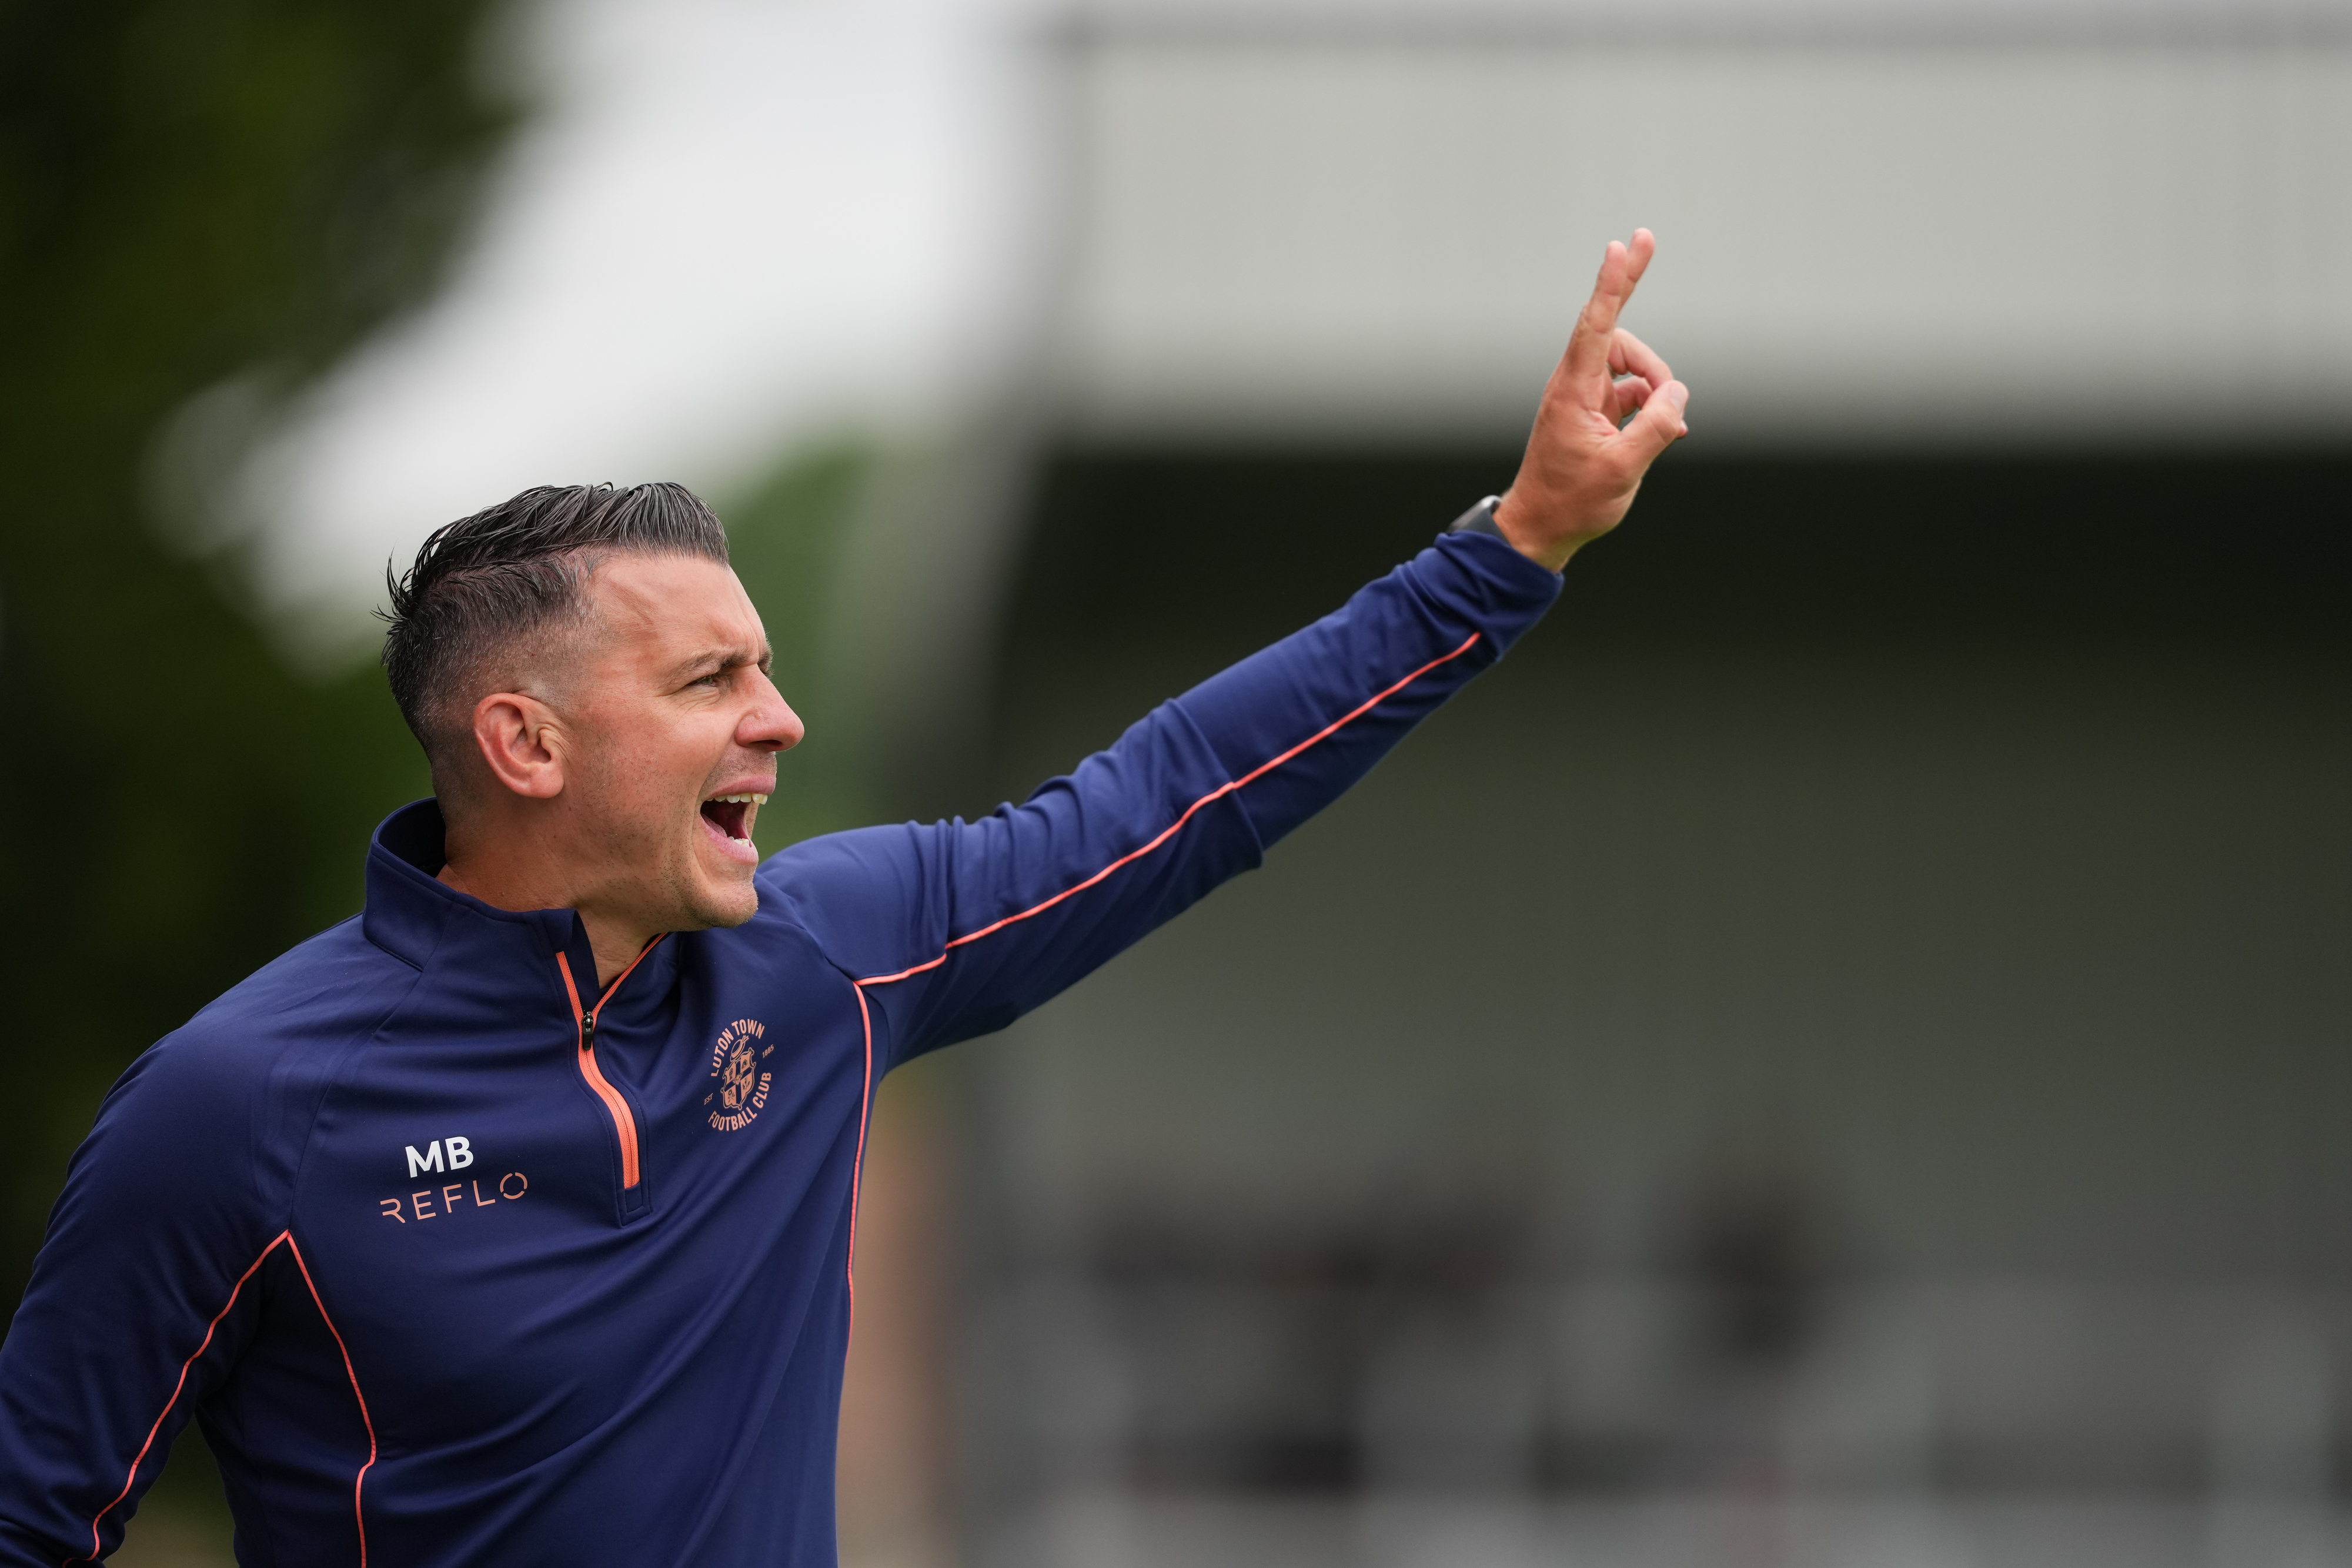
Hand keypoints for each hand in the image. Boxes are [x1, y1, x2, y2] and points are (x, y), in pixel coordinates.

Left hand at [1491, 229, 1687, 571]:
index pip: (1596, 326)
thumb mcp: (1623, 470)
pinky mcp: (1596, 413)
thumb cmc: (1573, 503)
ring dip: (1657, 392)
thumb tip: (1678, 394)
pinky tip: (1670, 432)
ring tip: (1665, 429)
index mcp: (1573, 392)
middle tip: (1667, 375)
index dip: (1612, 284)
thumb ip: (1657, 426)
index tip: (1622, 246)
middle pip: (1622, 342)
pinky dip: (1654, 409)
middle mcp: (1576, 386)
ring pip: (1634, 371)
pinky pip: (1635, 395)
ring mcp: (1586, 399)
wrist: (1541, 529)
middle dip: (1653, 364)